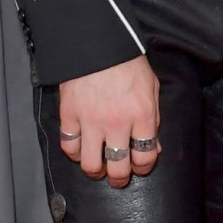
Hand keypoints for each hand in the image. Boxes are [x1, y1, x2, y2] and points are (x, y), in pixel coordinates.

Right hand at [57, 55, 160, 188]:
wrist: (99, 43)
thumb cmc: (129, 64)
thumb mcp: (151, 88)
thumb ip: (153, 120)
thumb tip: (153, 147)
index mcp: (142, 115)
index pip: (145, 156)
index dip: (144, 167)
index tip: (140, 166)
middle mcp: (117, 123)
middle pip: (118, 167)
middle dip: (120, 178)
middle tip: (118, 178)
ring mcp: (91, 120)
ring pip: (91, 164)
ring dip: (96, 170)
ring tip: (98, 167)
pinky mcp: (70, 115)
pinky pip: (69, 146)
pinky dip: (75, 152)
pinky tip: (81, 149)